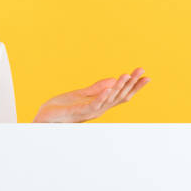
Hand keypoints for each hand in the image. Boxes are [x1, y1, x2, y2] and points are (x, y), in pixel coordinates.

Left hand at [32, 68, 149, 122]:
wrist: (45, 118)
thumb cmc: (62, 108)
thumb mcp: (81, 95)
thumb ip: (96, 88)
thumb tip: (113, 80)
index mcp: (100, 104)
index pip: (121, 94)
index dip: (133, 86)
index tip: (145, 75)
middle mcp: (98, 109)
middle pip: (119, 96)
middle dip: (132, 84)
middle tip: (143, 72)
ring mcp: (90, 111)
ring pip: (109, 99)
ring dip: (119, 87)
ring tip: (128, 75)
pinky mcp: (79, 111)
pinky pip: (93, 104)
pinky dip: (102, 96)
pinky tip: (109, 88)